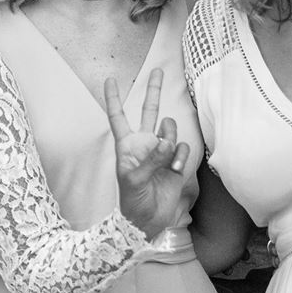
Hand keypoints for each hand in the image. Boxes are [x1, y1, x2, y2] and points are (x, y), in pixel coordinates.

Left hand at [104, 69, 191, 239]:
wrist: (148, 221)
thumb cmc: (132, 201)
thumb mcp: (132, 180)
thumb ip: (149, 159)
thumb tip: (166, 143)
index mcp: (126, 145)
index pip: (118, 116)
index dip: (114, 98)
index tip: (110, 79)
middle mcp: (144, 144)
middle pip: (149, 111)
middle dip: (154, 91)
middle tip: (159, 71)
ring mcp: (161, 153)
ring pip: (170, 129)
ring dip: (170, 139)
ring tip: (166, 158)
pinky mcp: (175, 163)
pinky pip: (181, 148)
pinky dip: (180, 157)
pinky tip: (175, 170)